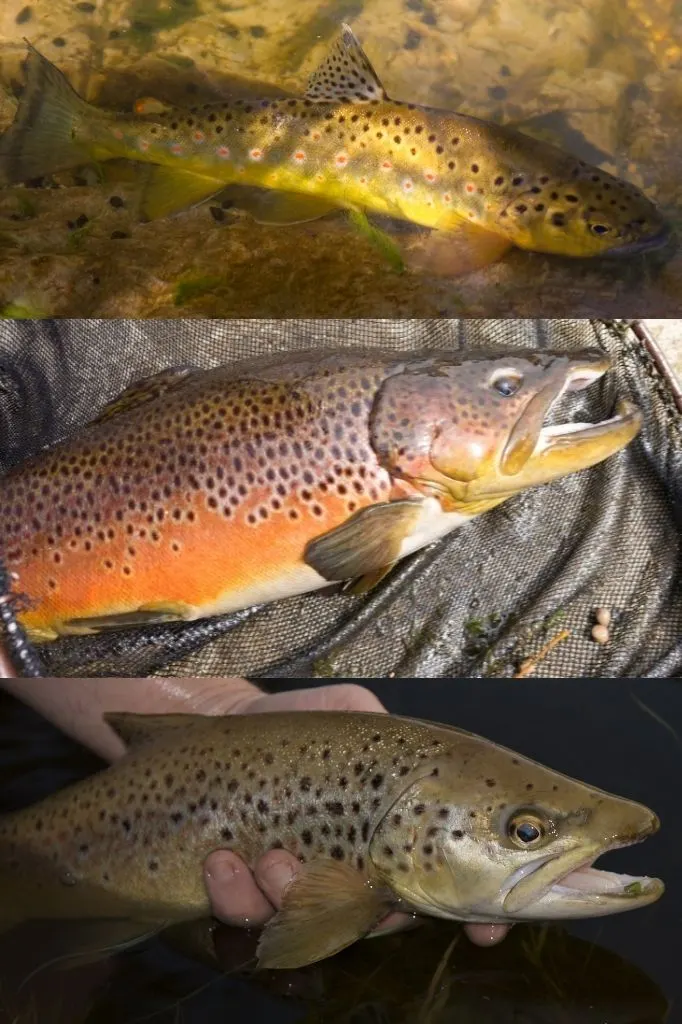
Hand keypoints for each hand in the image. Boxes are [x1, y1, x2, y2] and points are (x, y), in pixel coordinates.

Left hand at [204, 682, 510, 948]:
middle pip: (384, 920)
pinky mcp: (245, 892)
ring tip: (270, 857)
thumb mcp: (352, 711)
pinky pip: (248, 915)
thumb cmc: (296, 723)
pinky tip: (221, 859)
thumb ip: (388, 733)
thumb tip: (415, 756)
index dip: (480, 916)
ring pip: (310, 924)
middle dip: (375, 915)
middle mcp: (355, 872)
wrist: (220, 725)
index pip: (454, 885)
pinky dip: (237, 893)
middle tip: (352, 879)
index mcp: (396, 834)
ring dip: (290, 897)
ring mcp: (300, 887)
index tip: (487, 931)